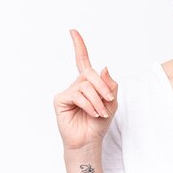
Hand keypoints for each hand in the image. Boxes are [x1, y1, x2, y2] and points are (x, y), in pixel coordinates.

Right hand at [53, 29, 117, 150]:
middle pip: (90, 73)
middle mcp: (77, 84)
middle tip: (109, 100)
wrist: (89, 140)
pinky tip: (92, 113)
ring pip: (86, 85)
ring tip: (100, 112)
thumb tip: (103, 67)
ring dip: (98, 100)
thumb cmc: (99, 122)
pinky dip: (89, 104)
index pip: (82, 60)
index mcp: (88, 82)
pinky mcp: (60, 99)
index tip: (72, 31)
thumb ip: (110, 84)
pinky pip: (78, 95)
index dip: (78, 46)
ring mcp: (67, 91)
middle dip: (103, 87)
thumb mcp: (112, 102)